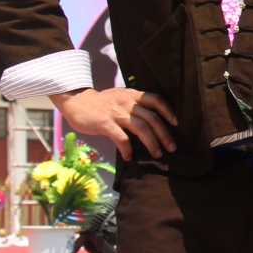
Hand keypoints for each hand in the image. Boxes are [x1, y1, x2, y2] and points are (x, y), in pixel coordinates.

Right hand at [50, 87, 177, 159]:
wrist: (76, 101)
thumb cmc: (101, 103)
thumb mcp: (120, 97)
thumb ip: (135, 105)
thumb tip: (153, 122)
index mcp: (132, 95)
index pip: (155, 99)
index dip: (168, 111)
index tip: (176, 123)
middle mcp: (126, 102)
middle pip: (151, 118)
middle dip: (164, 134)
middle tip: (171, 147)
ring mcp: (115, 112)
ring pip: (140, 128)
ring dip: (151, 143)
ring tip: (157, 154)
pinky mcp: (104, 123)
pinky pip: (121, 138)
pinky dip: (128, 149)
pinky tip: (129, 157)